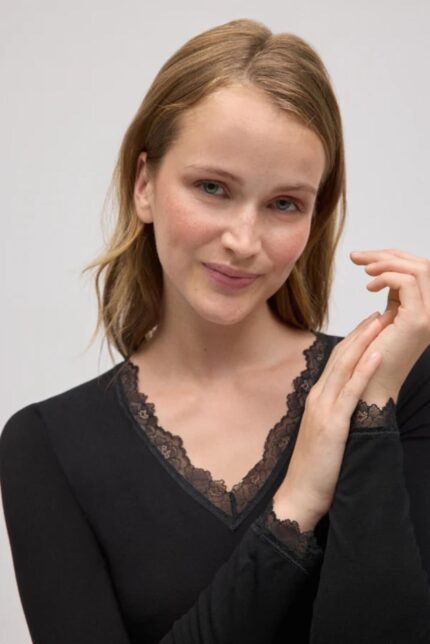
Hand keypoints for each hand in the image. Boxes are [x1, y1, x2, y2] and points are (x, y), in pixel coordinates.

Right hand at [274, 312, 387, 528]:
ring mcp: (324, 409)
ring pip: (345, 366)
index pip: (336, 361)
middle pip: (340, 356)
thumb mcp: (325, 431)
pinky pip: (351, 391)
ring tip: (381, 322)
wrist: (300, 494)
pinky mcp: (333, 424)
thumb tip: (351, 398)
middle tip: (378, 313)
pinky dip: (365, 370)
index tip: (369, 325)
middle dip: (360, 333)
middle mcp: (318, 397)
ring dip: (364, 341)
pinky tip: (377, 354)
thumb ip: (334, 410)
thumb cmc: (315, 467)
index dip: (353, 340)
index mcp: (317, 398)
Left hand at [350, 248, 429, 402]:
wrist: (369, 385)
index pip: (421, 269)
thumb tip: (383, 269)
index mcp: (428, 309)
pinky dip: (385, 277)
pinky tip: (368, 287)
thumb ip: (392, 295)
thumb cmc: (370, 355)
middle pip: (423, 264)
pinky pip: (407, 283)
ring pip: (419, 269)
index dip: (394, 257)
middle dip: (387, 255)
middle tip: (357, 257)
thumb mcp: (385, 317)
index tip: (364, 258)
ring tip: (362, 270)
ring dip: (385, 263)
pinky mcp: (418, 321)